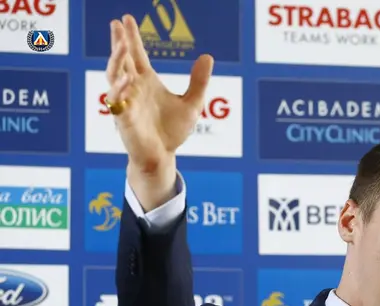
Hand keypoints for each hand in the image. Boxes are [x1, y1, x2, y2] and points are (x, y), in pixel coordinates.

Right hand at [105, 14, 212, 204]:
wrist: (163, 155)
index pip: (136, 54)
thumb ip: (198, 81)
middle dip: (118, 42)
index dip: (131, 37)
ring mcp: (126, 102)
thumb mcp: (192, 103)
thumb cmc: (172, 130)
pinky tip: (127, 78)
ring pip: (114, 76)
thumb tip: (208, 57)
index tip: (126, 19)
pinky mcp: (123, 118)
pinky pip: (117, 101)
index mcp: (146, 81)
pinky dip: (121, 89)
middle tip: (117, 24)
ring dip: (116, 60)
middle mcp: (133, 88)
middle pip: (121, 60)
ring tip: (122, 45)